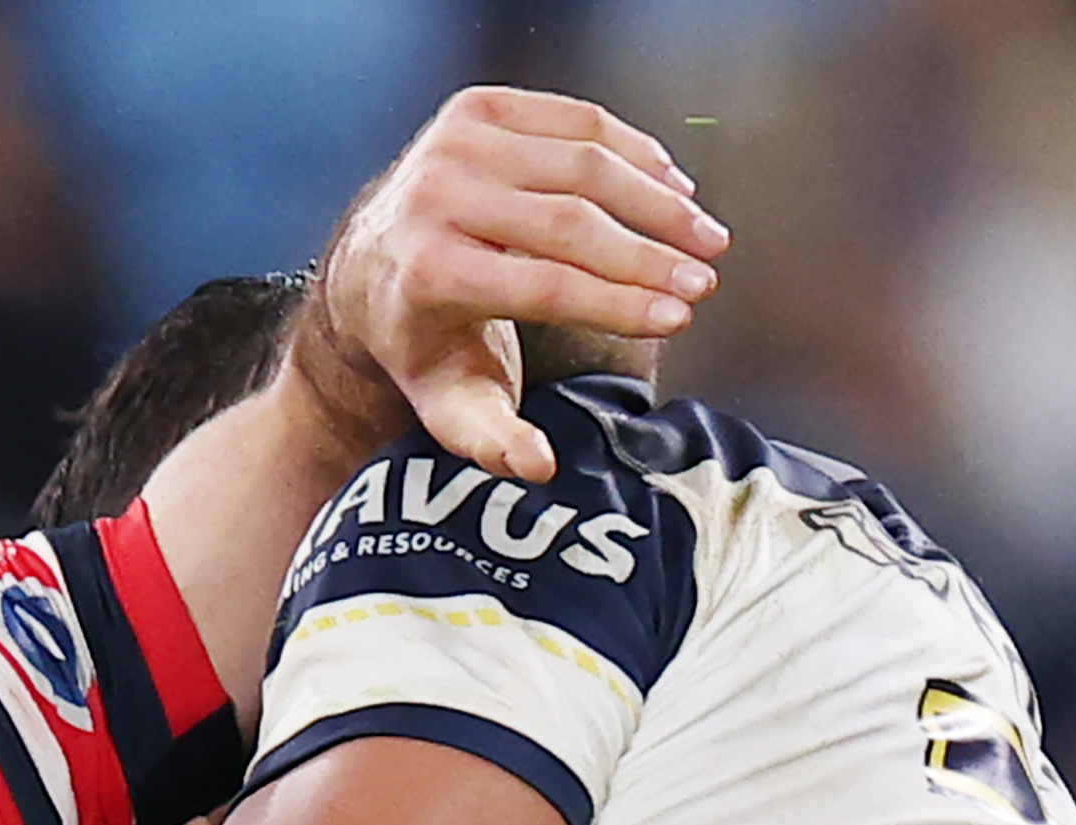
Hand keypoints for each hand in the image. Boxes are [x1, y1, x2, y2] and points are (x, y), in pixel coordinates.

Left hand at [308, 86, 730, 482]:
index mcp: (426, 272)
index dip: (620, 302)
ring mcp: (453, 142)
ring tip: (705, 236)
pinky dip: (634, 152)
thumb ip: (489, 439)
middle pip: (569, 222)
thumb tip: (538, 467)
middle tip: (706, 280)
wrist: (369, 263)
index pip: (544, 285)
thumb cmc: (426, 342)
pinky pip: (575, 121)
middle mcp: (433, 196)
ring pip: (583, 162)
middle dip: (650, 253)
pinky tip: (673, 186)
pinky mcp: (476, 107)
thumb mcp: (446, 401)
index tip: (682, 316)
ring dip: (657, 199)